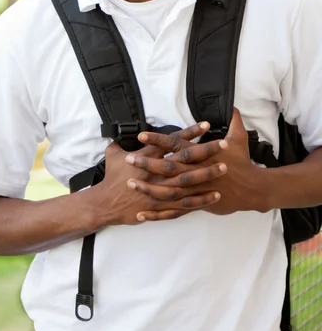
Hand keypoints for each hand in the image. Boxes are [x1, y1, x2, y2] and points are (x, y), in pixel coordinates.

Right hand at [96, 122, 223, 225]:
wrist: (106, 203)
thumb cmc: (111, 178)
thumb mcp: (113, 154)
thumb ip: (121, 142)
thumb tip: (122, 131)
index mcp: (147, 156)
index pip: (171, 141)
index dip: (189, 133)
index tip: (205, 125)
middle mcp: (157, 172)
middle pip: (184, 159)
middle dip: (205, 151)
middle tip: (223, 144)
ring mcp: (161, 189)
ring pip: (189, 181)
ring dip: (207, 174)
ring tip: (224, 167)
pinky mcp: (163, 205)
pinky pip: (185, 203)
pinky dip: (200, 199)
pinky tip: (215, 195)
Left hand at [126, 110, 268, 218]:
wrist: (253, 188)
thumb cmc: (243, 161)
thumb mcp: (240, 137)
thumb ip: (233, 119)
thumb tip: (231, 105)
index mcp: (201, 155)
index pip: (176, 144)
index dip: (158, 140)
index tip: (141, 136)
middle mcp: (195, 172)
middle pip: (167, 167)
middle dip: (147, 163)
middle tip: (129, 159)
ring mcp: (195, 190)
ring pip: (167, 190)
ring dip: (148, 187)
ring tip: (130, 183)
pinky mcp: (196, 204)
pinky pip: (173, 210)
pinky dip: (157, 213)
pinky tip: (141, 215)